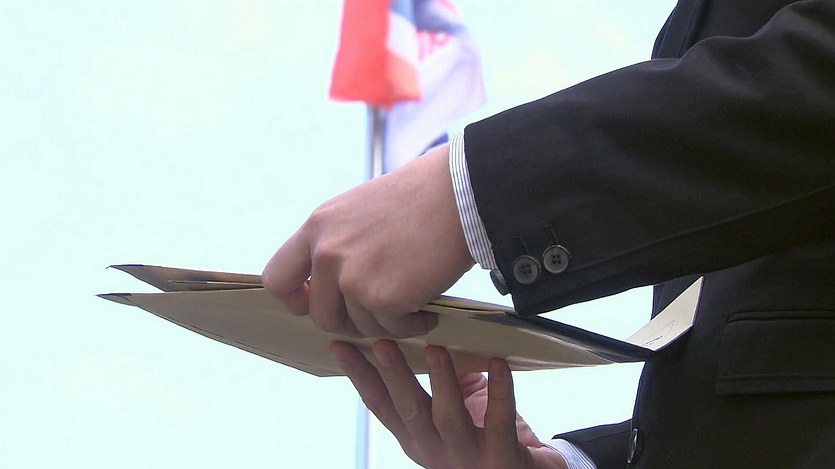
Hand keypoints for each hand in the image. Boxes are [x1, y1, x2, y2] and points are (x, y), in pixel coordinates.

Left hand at [262, 145, 474, 337]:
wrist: (460, 193)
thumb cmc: (420, 198)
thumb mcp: (359, 209)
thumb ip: (337, 241)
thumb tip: (328, 282)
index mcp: (318, 226)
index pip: (277, 277)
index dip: (295, 299)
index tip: (315, 302)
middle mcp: (327, 253)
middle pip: (321, 314)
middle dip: (350, 320)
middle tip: (380, 310)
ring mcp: (352, 277)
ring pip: (359, 325)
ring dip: (386, 321)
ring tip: (413, 303)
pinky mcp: (383, 298)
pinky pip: (391, 329)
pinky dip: (412, 325)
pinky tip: (427, 310)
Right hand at [330, 340, 567, 468]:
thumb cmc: (489, 441)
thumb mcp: (455, 410)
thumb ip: (442, 380)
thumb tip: (427, 335)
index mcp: (417, 437)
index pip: (381, 405)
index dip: (359, 376)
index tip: (340, 347)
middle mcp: (435, 450)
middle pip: (408, 409)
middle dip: (393, 375)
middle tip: (381, 342)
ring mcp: (467, 457)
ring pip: (448, 417)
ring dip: (441, 381)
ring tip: (436, 350)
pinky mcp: (502, 457)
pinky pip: (499, 420)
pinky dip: (500, 390)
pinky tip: (499, 364)